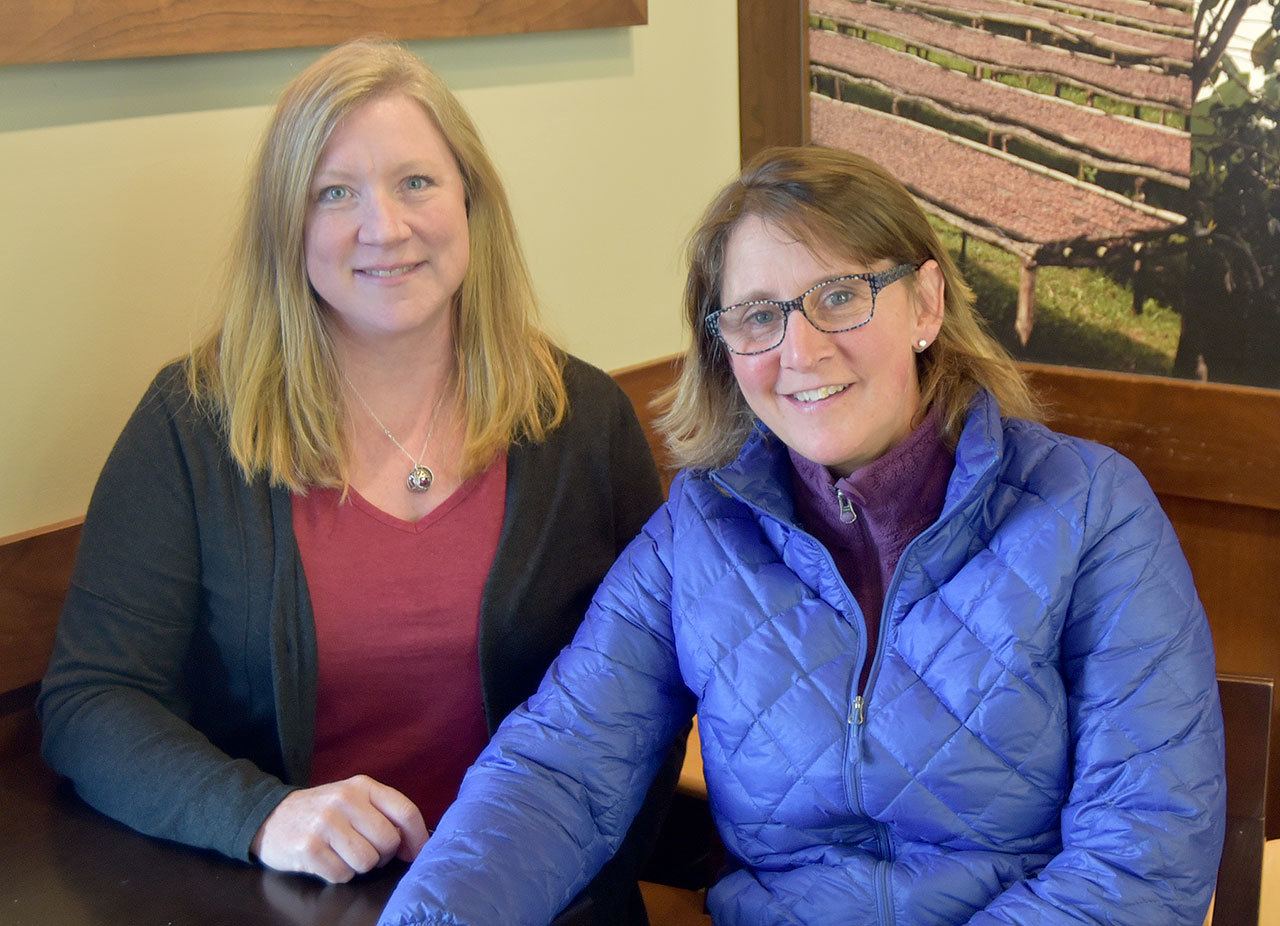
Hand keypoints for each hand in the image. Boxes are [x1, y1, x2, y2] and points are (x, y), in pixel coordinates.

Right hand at [251, 775, 428, 882]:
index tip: (418, 853)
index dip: (418, 837)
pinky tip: (326, 860)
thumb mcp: (352, 799)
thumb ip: (384, 813)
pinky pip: (343, 875)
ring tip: (344, 854)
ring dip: (359, 866)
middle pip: (389, 841)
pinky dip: (338, 874)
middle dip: (383, 854)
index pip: (405, 811)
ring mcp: (326, 824)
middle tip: (366, 850)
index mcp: (362, 786)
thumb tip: (415, 846)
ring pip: (367, 861)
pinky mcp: (309, 849)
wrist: (270, 817)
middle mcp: (345, 801)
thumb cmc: (321, 811)